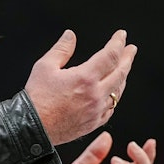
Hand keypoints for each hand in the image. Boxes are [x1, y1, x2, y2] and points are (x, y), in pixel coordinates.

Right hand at [25, 30, 135, 145]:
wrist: (32, 128)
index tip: (121, 35)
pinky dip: (114, 97)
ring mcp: (96, 110)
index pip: (110, 55)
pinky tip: (113, 92)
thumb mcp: (45, 67)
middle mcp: (95, 95)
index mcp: (85, 78)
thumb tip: (70, 35)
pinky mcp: (93, 123)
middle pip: (121, 73)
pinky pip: (111, 108)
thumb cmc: (37, 99)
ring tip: (123, 68)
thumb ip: (61, 49)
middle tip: (130, 49)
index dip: (118, 43)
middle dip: (127, 58)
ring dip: (123, 77)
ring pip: (118, 91)